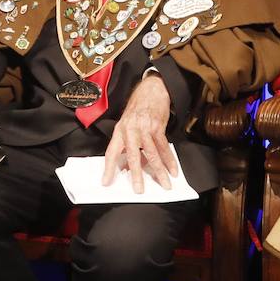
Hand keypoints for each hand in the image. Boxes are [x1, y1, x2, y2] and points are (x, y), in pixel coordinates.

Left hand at [103, 73, 178, 192]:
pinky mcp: (158, 127)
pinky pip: (164, 147)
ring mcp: (145, 128)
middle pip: (133, 156)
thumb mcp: (127, 125)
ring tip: (164, 184)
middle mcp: (131, 130)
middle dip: (136, 175)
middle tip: (139, 189)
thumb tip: (130, 166)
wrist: (151, 90)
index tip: (106, 182)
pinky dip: (169, 160)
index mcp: (120, 131)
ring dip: (159, 171)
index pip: (111, 152)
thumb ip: (128, 145)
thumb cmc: (137, 109)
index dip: (108, 168)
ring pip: (152, 154)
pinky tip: (173, 170)